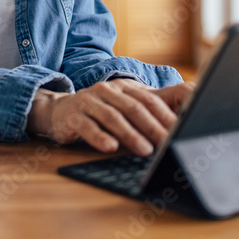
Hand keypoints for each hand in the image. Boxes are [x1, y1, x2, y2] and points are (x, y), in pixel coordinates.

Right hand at [26, 79, 194, 156]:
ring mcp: (88, 101)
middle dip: (152, 126)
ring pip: (112, 117)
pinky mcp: (72, 115)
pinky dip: (100, 137)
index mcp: (122, 88)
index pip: (147, 100)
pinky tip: (110, 147)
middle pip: (133, 107)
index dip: (165, 115)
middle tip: (167, 143)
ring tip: (145, 150)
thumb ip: (143, 118)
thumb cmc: (98, 114)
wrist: (58, 111)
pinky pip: (87, 126)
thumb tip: (173, 134)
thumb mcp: (122, 111)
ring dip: (130, 134)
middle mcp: (106, 91)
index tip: (180, 131)